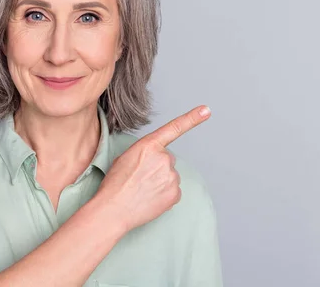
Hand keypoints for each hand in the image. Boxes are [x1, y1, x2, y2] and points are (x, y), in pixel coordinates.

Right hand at [95, 105, 210, 231]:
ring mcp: (171, 176)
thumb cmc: (115, 184)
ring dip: (160, 182)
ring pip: (170, 176)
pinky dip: (164, 195)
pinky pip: (173, 191)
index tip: (206, 110)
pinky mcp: (175, 193)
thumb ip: (144, 153)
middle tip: (140, 179)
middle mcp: (164, 158)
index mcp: (149, 145)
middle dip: (157, 167)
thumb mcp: (125, 157)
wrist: (113, 209)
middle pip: (167, 160)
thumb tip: (152, 161)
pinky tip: (150, 198)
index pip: (174, 128)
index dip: (192, 118)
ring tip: (142, 190)